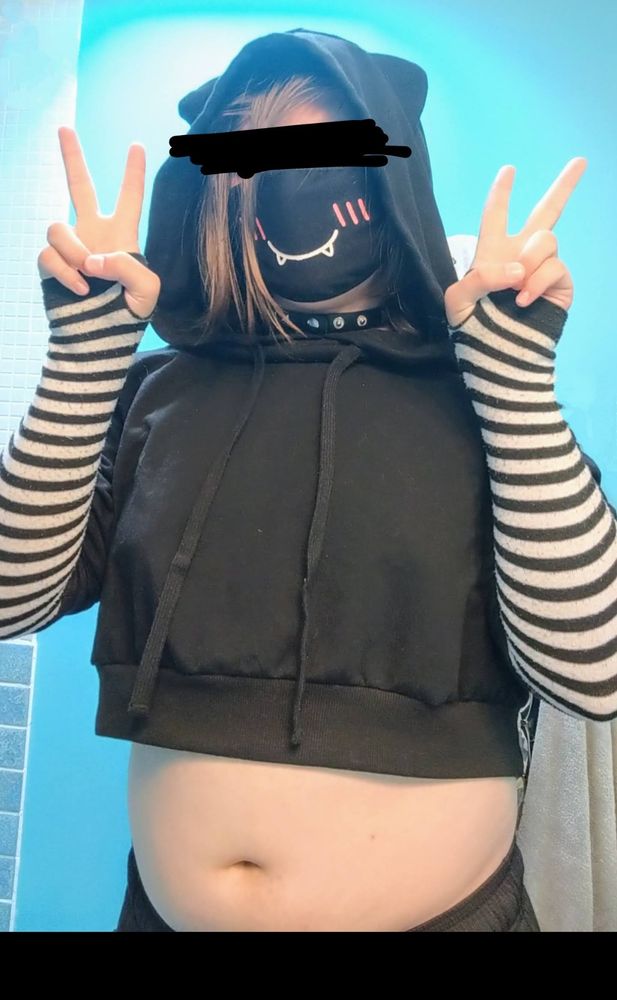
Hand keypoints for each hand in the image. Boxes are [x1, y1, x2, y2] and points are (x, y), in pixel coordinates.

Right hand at [37, 126, 159, 318]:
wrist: (98, 341)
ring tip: (89, 277)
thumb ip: (129, 266)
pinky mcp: (50, 265)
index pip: (129, 198)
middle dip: (72, 158)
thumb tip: (94, 256)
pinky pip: (49, 255)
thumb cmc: (126, 317)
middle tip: (64, 129)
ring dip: (74, 252)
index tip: (138, 145)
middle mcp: (93, 235)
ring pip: (58, 227)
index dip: (133, 173)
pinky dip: (66, 273)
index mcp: (122, 237)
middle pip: (80, 188)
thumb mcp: (147, 292)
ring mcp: (70, 249)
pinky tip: (80, 290)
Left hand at [444, 158, 586, 327]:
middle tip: (580, 162)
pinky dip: (536, 283)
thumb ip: (478, 276)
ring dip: (528, 262)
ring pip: (545, 239)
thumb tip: (516, 269)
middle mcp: (521, 254)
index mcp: (493, 253)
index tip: (509, 170)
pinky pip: (553, 266)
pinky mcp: (560, 283)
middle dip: (564, 186)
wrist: (500, 357)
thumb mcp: (458, 302)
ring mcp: (543, 268)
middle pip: (547, 212)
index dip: (501, 193)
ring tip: (515, 290)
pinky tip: (524, 301)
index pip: (496, 216)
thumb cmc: (474, 329)